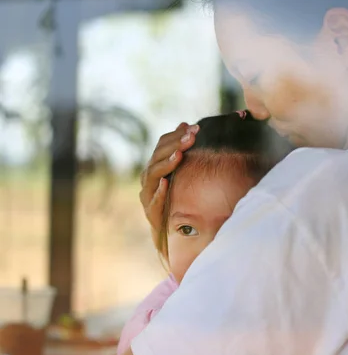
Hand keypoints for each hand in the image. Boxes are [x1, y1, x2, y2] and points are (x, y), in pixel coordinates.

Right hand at [140, 122, 198, 245]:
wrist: (168, 230)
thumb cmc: (175, 198)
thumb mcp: (180, 173)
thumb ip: (180, 150)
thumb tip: (186, 123)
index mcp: (154, 166)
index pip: (162, 145)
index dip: (176, 135)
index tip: (194, 128)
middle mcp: (147, 179)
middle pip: (157, 157)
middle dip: (174, 145)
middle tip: (190, 137)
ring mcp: (147, 195)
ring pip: (152, 175)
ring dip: (166, 164)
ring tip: (179, 155)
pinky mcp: (151, 213)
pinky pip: (153, 201)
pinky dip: (159, 192)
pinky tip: (166, 184)